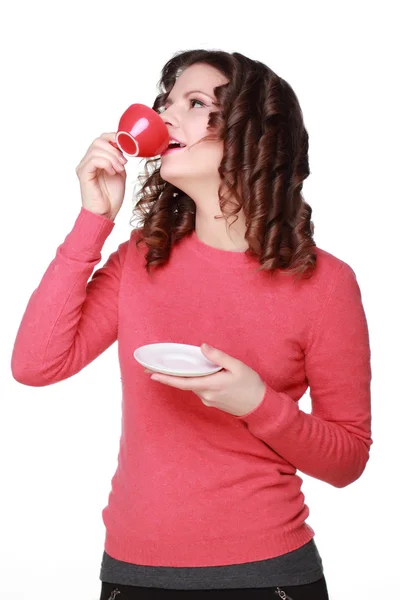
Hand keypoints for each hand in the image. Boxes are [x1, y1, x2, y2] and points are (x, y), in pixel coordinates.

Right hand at [76, 132, 127, 220]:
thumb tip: (124, 146)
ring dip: (112, 157)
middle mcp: (87, 161)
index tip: (126, 149)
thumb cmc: (111, 197)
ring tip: (119, 169)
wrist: (105, 213)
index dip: (114, 138)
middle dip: (114, 149)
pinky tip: (112, 172)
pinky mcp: (83, 174)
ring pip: (97, 149)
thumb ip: (119, 159)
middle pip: (98, 141)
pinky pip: (94, 159)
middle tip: (123, 162)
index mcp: (96, 159)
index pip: (102, 139)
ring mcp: (84, 167)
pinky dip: (106, 163)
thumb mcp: (120, 172)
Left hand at [146, 344, 265, 416]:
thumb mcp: (237, 366)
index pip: (184, 382)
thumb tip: (203, 347)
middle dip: (168, 377)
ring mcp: (208, 400)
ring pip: (192, 386)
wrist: (260, 406)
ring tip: (174, 368)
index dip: (167, 379)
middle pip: (184, 384)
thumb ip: (218, 357)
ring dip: (183, 378)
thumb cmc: (250, 385)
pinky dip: (194, 381)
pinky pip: (199, 389)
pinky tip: (196, 374)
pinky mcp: (212, 401)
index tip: (152, 375)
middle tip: (152, 370)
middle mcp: (206, 394)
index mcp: (211, 385)